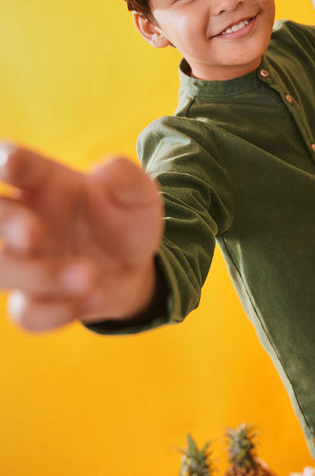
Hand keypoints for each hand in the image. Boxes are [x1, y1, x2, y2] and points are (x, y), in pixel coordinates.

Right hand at [0, 143, 163, 331]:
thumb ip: (126, 177)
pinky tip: (96, 296)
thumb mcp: (139, 193)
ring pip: (2, 269)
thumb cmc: (126, 217)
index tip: (10, 164)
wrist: (134, 265)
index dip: (5, 161)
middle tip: (33, 233)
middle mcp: (24, 219)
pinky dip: (58, 311)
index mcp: (43, 182)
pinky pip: (27, 313)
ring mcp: (25, 262)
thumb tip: (105, 171)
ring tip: (89, 275)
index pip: (11, 163)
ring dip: (40, 275)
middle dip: (6, 224)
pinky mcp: (34, 299)